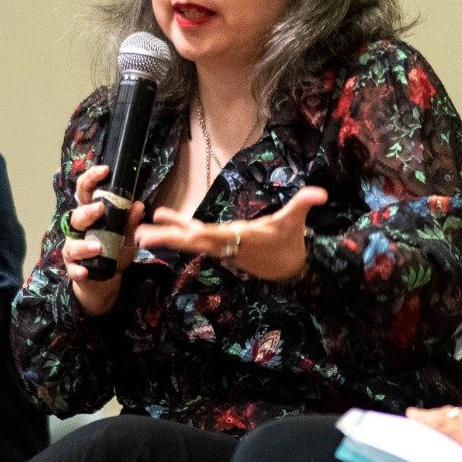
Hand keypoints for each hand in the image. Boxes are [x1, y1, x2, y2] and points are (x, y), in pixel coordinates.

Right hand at [61, 164, 146, 317]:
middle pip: (76, 216)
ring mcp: (74, 249)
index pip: (87, 192)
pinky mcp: (73, 268)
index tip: (105, 170)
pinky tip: (85, 271)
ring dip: (83, 245)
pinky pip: (72, 268)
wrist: (105, 279)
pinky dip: (78, 270)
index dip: (92, 179)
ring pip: (72, 243)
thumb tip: (139, 205)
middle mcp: (79, 230)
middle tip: (100, 208)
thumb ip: (130, 223)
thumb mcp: (127, 237)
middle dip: (87, 211)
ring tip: (98, 247)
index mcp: (91, 215)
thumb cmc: (114, 251)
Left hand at [134, 185, 327, 282]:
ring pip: (189, 241)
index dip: (191, 233)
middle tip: (140, 236)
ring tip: (139, 234)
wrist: (287, 269)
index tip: (172, 231)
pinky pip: (193, 239)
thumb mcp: (296, 222)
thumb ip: (304, 204)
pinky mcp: (218, 244)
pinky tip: (160, 222)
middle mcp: (224, 243)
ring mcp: (219, 245)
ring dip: (165, 236)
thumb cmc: (289, 243)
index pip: (212, 235)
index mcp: (239, 237)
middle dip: (167, 239)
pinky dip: (176, 231)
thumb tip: (321, 192)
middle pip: (192, 241)